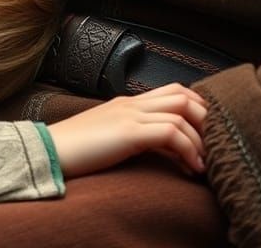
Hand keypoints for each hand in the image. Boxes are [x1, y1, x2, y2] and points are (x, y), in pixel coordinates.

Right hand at [47, 83, 207, 178]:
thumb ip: (132, 136)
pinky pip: (171, 133)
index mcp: (126, 103)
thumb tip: (163, 150)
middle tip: (214, 147)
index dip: (196, 109)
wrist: (45, 153)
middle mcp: (131, 103)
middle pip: (183, 95)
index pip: (173, 91)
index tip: (205, 136)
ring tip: (205, 163)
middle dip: (207, 120)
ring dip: (201, 139)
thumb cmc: (72, 152)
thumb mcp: (108, 139)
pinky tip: (192, 168)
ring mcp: (129, 115)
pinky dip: (189, 150)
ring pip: (182, 111)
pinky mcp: (128, 132)